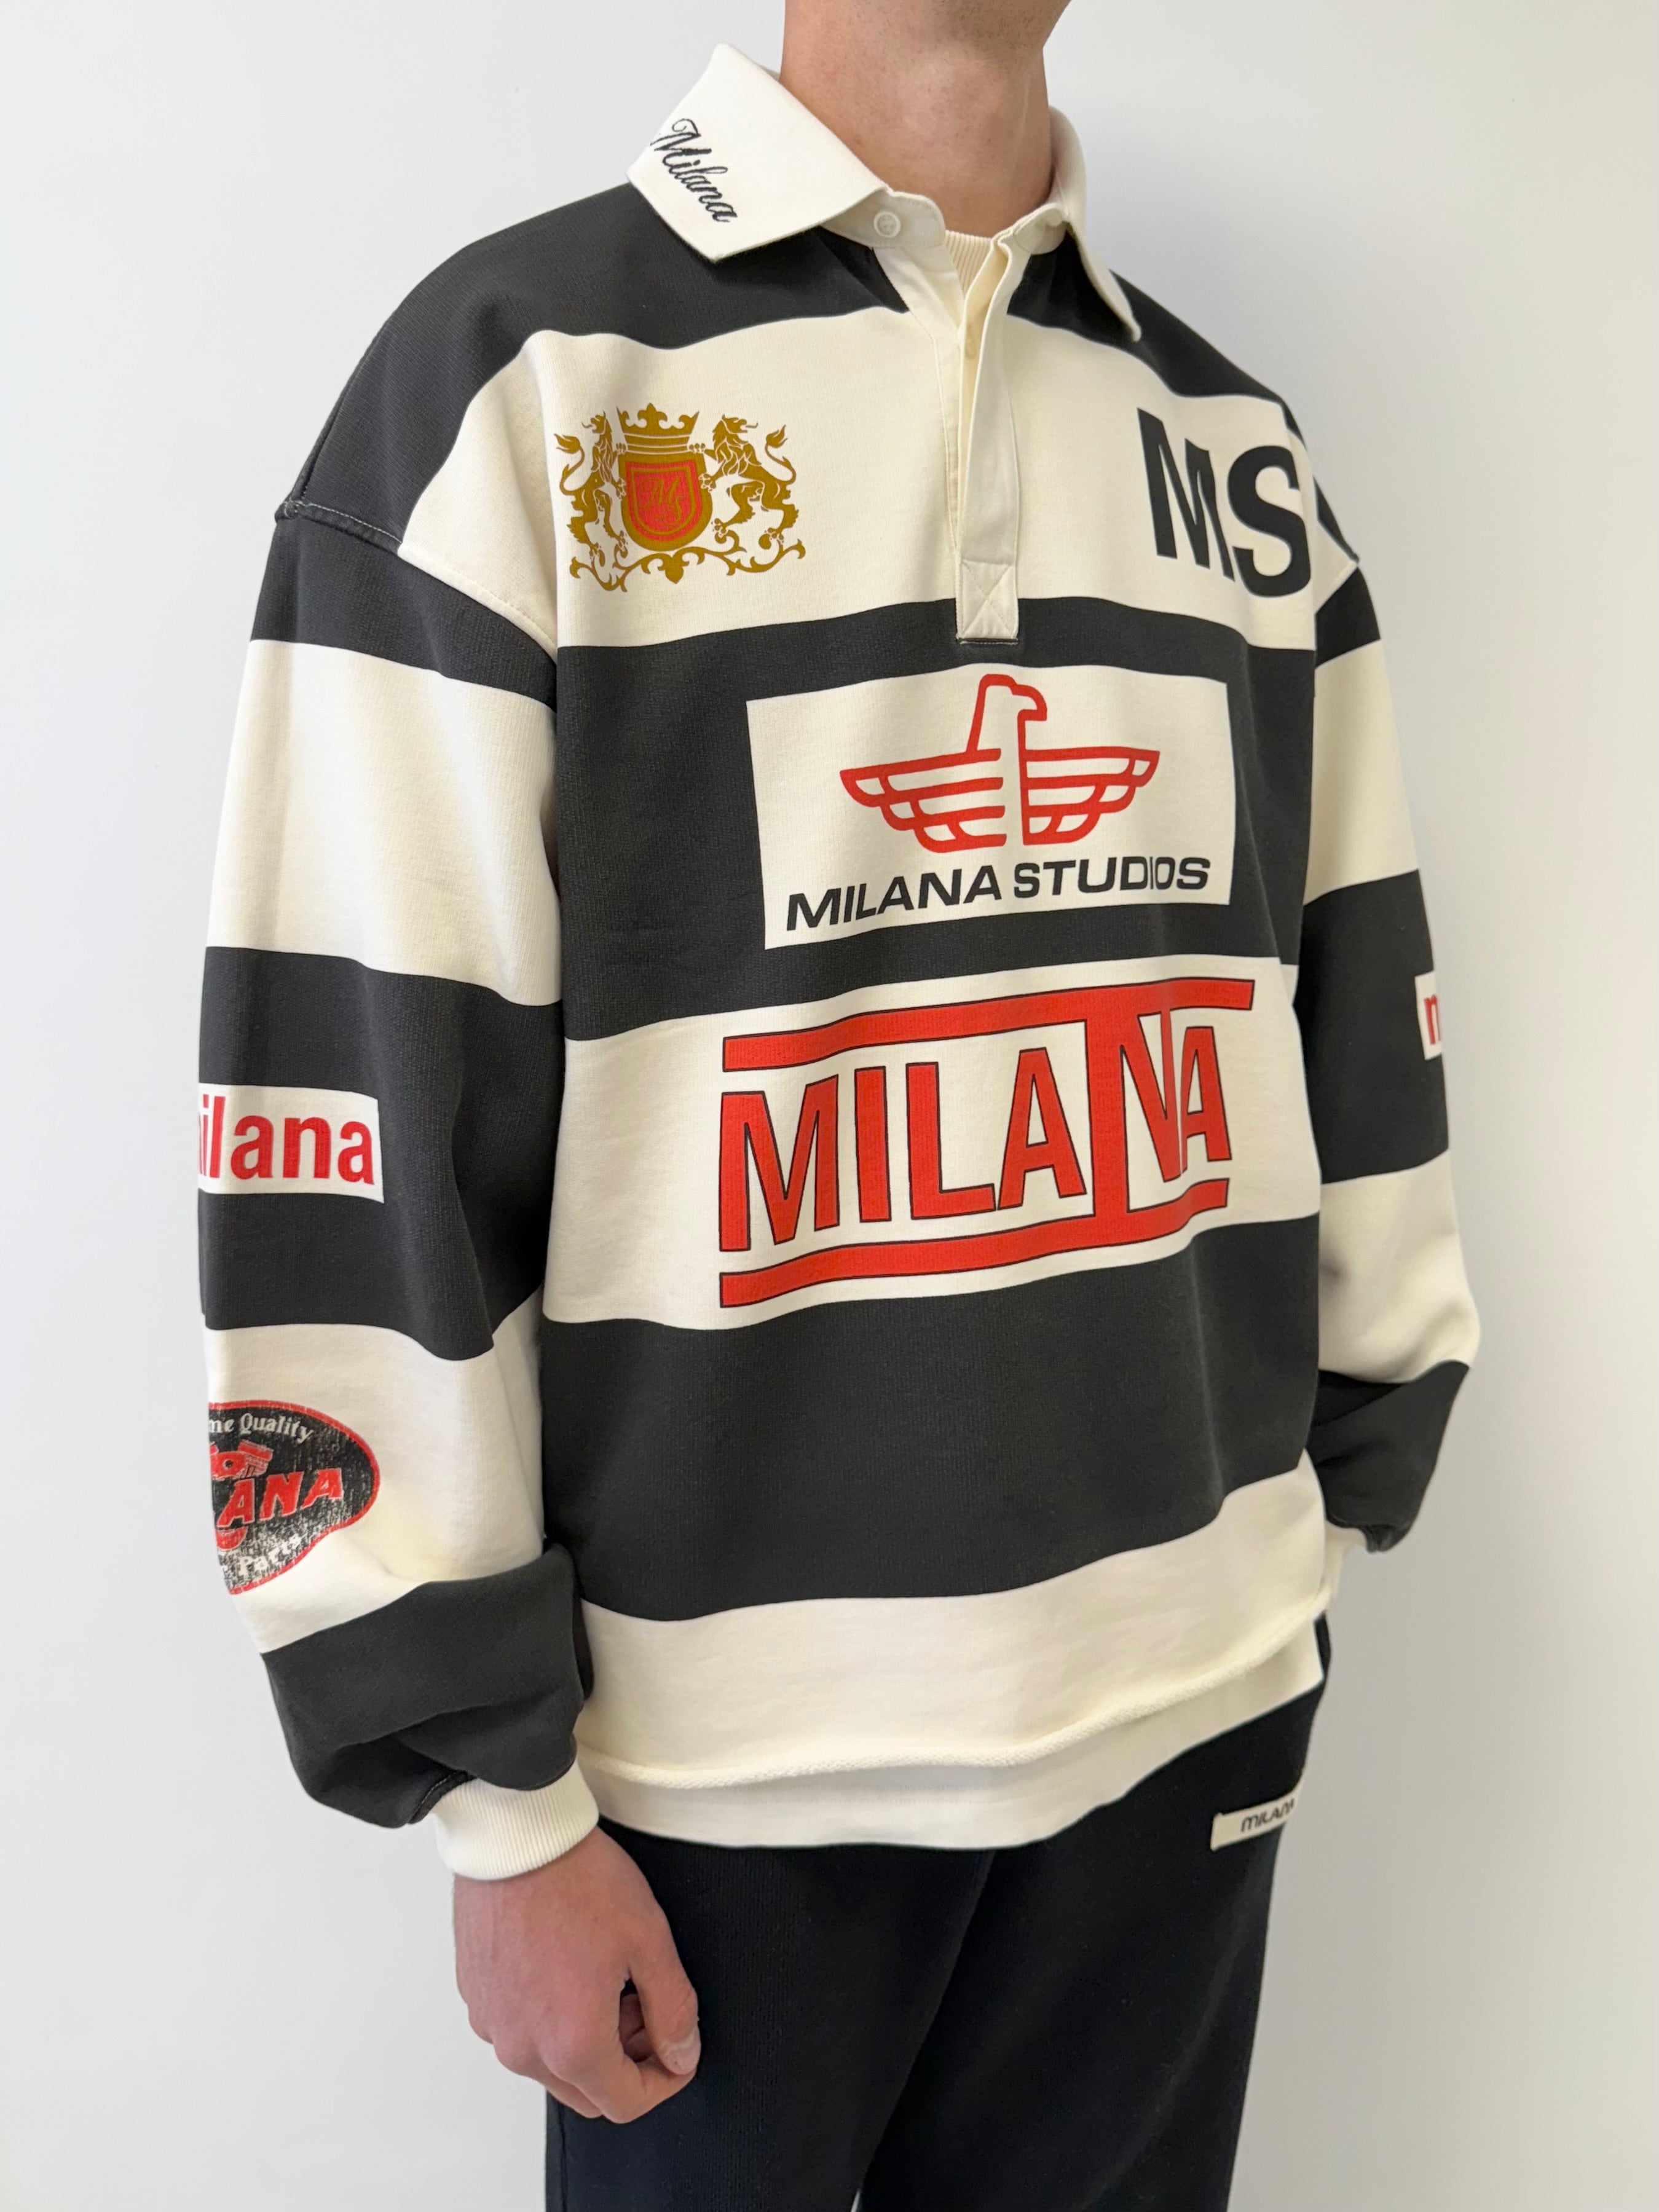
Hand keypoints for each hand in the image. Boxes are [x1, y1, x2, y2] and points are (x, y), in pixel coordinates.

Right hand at [454, 1825, 700, 2121]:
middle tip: (647, 2006)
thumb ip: (674, 2010)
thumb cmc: (579, 1879)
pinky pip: (520, 2029)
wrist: (515, 1834)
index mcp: (572, 2045)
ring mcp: (493, 2024)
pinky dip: (551, 2017)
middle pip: (587, 2090)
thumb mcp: (648, 1941)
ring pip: (551, 2063)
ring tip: (610, 1979)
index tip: (677, 2050)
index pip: (625, 2103)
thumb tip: (681, 2054)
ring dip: (588, 2039)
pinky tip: (570, 1965)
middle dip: (627, 2061)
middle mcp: (523, 2048)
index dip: (664, 2082)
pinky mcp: (475, 1996)